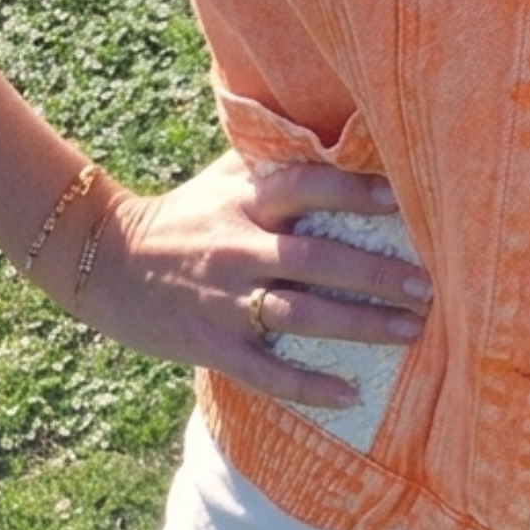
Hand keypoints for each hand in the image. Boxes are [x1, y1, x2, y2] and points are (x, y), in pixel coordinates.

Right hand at [64, 152, 429, 408]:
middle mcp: (239, 247)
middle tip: (428, 286)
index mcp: (245, 202)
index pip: (307, 188)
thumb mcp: (223, 179)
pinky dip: (308, 385)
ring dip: (360, 325)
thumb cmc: (182, 216)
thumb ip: (274, 160)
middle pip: (318, 258)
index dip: (354, 192)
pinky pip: (267, 370)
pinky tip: (350, 395)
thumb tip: (342, 134)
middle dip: (376, 273)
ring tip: (411, 331)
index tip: (404, 202)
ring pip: (302, 314)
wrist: (100, 259)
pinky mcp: (211, 344)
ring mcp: (226, 299)